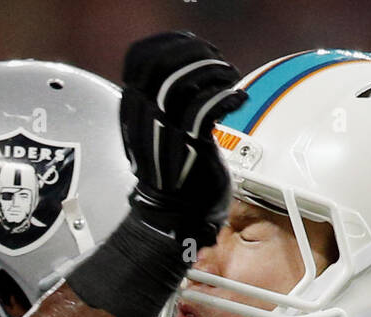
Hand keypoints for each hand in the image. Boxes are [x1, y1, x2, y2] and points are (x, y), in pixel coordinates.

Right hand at [119, 31, 246, 243]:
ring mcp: (165, 130)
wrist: (172, 217)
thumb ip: (165, 102)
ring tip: (229, 81)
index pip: (139, 57)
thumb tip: (189, 71)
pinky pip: (206, 108)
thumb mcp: (159, 131)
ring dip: (215, 71)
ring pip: (184, 80)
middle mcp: (144, 115)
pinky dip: (227, 97)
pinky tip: (236, 100)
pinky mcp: (189, 145)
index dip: (169, 44)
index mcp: (133, 109)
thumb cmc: (173, 175)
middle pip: (162, 63)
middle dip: (197, 53)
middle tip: (218, 63)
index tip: (195, 49)